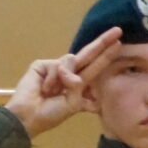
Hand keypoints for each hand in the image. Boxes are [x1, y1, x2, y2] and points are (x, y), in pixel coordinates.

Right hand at [7, 27, 125, 137]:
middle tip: (118, 30)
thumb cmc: (51, 114)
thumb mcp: (74, 105)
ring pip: (71, 60)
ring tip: (54, 92)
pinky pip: (56, 67)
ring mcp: (55, 67)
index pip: (95, 66)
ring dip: (66, 78)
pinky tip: (45, 89)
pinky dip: (52, 80)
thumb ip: (80, 89)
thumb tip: (78, 79)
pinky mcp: (42, 64)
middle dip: (103, 43)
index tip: (119, 44)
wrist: (29, 117)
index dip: (106, 56)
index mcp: (78, 83)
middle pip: (88, 54)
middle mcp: (68, 72)